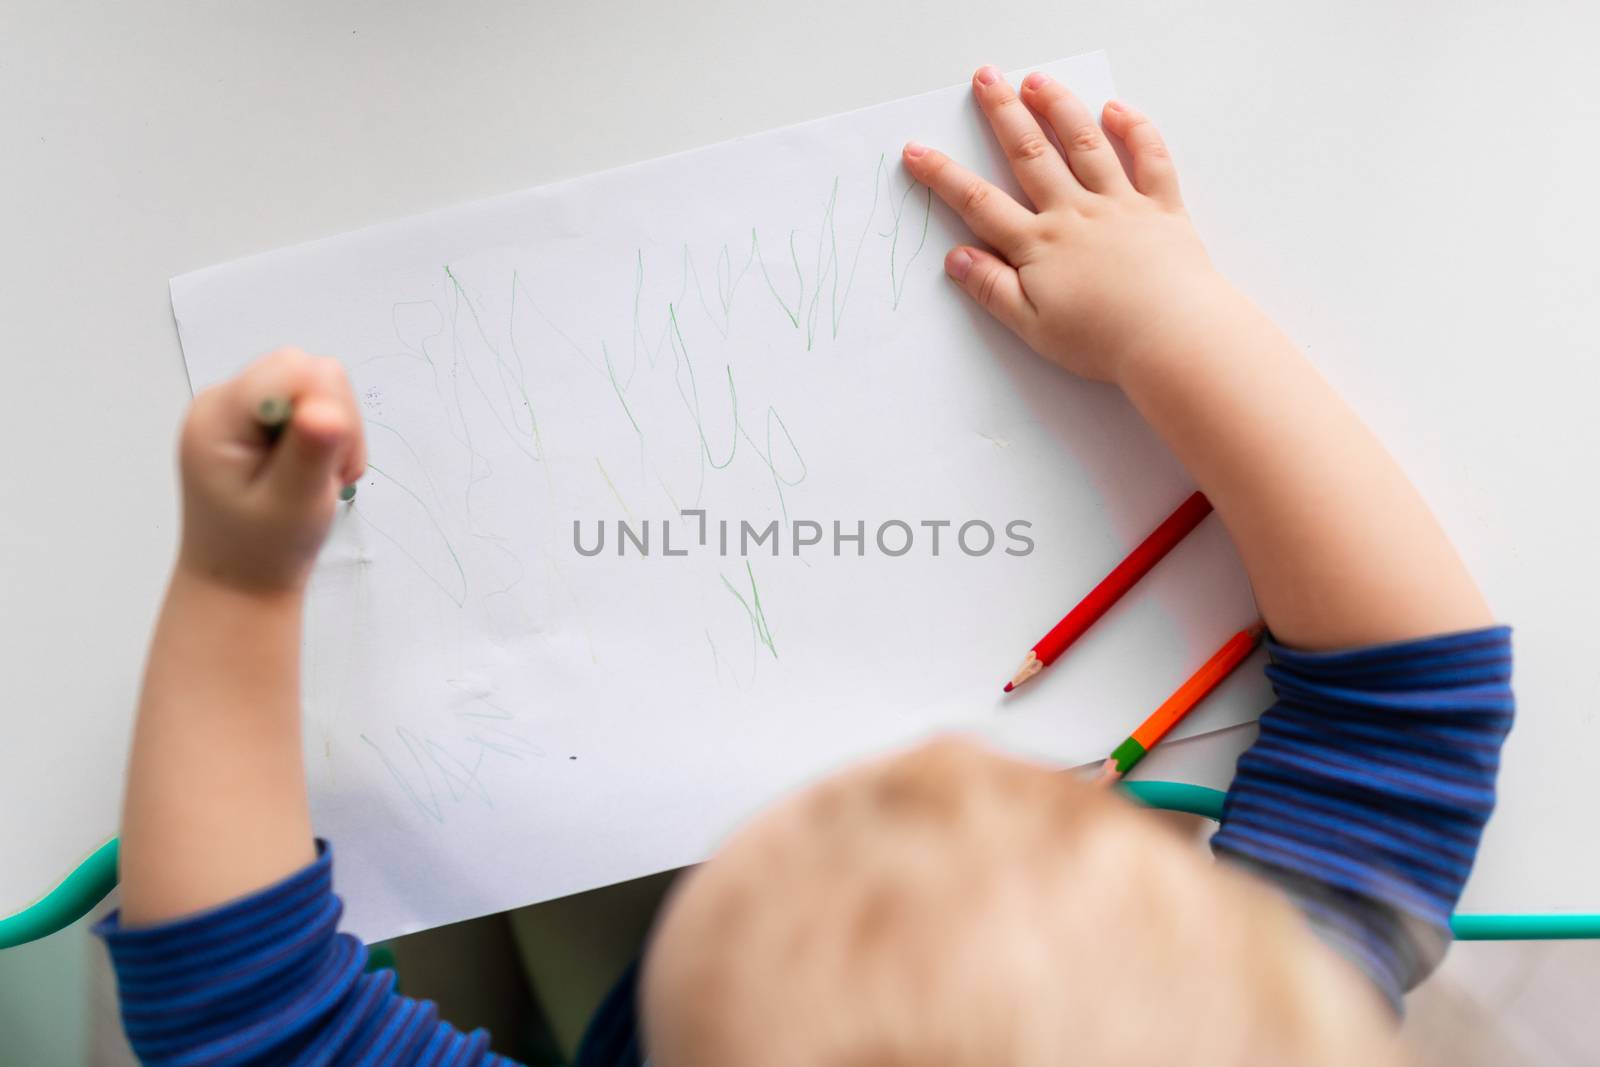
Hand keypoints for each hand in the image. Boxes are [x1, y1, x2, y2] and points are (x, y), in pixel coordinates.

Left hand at [176, 347, 365, 594]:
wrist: (240, 581)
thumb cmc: (262, 550)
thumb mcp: (293, 505)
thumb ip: (310, 452)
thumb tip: (327, 409)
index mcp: (218, 416)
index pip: (293, 369)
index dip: (326, 409)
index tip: (324, 461)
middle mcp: (224, 400)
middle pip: (310, 371)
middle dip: (335, 422)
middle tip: (323, 477)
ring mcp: (242, 408)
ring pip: (321, 385)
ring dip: (337, 432)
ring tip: (316, 480)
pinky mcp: (260, 418)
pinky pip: (316, 403)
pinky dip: (331, 437)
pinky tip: (312, 474)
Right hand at [903, 66, 1231, 383]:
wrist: (1172, 338)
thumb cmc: (1102, 341)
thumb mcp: (1032, 327)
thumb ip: (992, 289)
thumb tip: (956, 258)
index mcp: (1039, 246)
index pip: (980, 203)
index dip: (944, 176)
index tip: (917, 151)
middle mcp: (1075, 214)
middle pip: (1031, 155)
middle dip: (1004, 114)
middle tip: (986, 78)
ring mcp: (1119, 205)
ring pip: (1085, 144)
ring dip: (1059, 108)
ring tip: (1037, 81)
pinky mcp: (1161, 208)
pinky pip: (1149, 159)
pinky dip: (1134, 129)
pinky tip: (1116, 110)